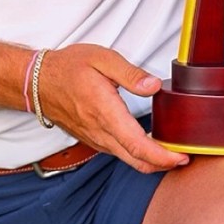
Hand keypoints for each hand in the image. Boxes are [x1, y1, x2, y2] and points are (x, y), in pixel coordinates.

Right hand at [36, 44, 188, 173]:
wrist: (38, 82)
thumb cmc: (68, 67)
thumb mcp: (101, 58)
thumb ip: (130, 73)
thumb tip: (154, 86)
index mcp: (106, 112)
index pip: (138, 146)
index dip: (163, 157)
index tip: (182, 157)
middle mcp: (100, 132)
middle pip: (137, 161)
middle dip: (163, 164)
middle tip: (184, 157)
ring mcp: (95, 139)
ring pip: (128, 160)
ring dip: (151, 161)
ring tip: (171, 151)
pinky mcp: (93, 140)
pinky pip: (118, 154)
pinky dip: (136, 156)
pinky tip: (147, 144)